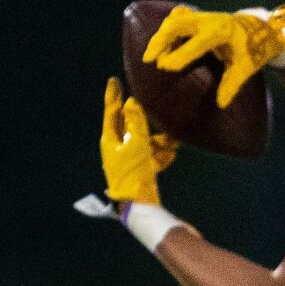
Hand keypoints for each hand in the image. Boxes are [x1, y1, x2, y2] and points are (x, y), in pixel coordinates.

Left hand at [100, 77, 176, 204]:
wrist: (138, 206)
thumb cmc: (133, 174)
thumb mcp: (136, 145)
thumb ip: (135, 123)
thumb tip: (132, 102)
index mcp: (110, 140)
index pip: (111, 112)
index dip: (113, 95)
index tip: (113, 80)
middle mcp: (116, 147)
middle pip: (128, 125)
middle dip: (141, 117)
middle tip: (145, 101)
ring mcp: (127, 159)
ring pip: (143, 141)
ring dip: (158, 139)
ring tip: (174, 139)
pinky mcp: (138, 170)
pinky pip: (150, 156)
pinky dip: (160, 154)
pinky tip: (172, 153)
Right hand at [143, 6, 284, 108]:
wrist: (257, 27)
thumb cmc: (252, 49)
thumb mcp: (247, 67)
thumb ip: (233, 84)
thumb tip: (221, 103)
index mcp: (222, 31)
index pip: (197, 42)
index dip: (179, 54)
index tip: (164, 67)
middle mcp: (209, 20)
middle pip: (178, 23)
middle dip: (160, 40)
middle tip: (148, 59)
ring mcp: (201, 15)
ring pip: (174, 20)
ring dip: (160, 36)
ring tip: (151, 56)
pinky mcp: (196, 16)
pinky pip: (176, 19)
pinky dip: (166, 31)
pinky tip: (160, 45)